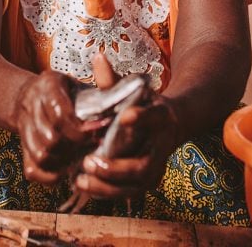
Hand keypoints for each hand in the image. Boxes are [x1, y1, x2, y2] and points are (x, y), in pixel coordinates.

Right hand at [16, 71, 89, 184]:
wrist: (28, 94)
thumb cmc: (64, 91)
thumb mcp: (79, 83)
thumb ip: (97, 95)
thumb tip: (114, 115)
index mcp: (48, 86)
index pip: (60, 115)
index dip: (80, 129)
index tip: (98, 132)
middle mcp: (31, 105)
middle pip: (50, 138)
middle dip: (75, 146)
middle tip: (93, 145)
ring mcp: (24, 128)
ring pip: (41, 155)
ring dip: (64, 161)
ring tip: (81, 156)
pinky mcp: (23, 148)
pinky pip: (32, 170)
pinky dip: (51, 175)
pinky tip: (67, 168)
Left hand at [76, 55, 179, 198]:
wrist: (170, 123)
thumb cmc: (144, 104)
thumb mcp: (132, 89)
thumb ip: (113, 80)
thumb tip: (97, 57)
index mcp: (161, 117)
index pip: (154, 117)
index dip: (141, 117)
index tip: (124, 116)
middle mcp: (162, 146)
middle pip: (143, 166)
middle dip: (116, 168)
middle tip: (89, 161)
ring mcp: (156, 166)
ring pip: (135, 185)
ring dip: (107, 186)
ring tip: (81, 177)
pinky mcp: (146, 181)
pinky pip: (128, 192)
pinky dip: (106, 191)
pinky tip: (83, 184)